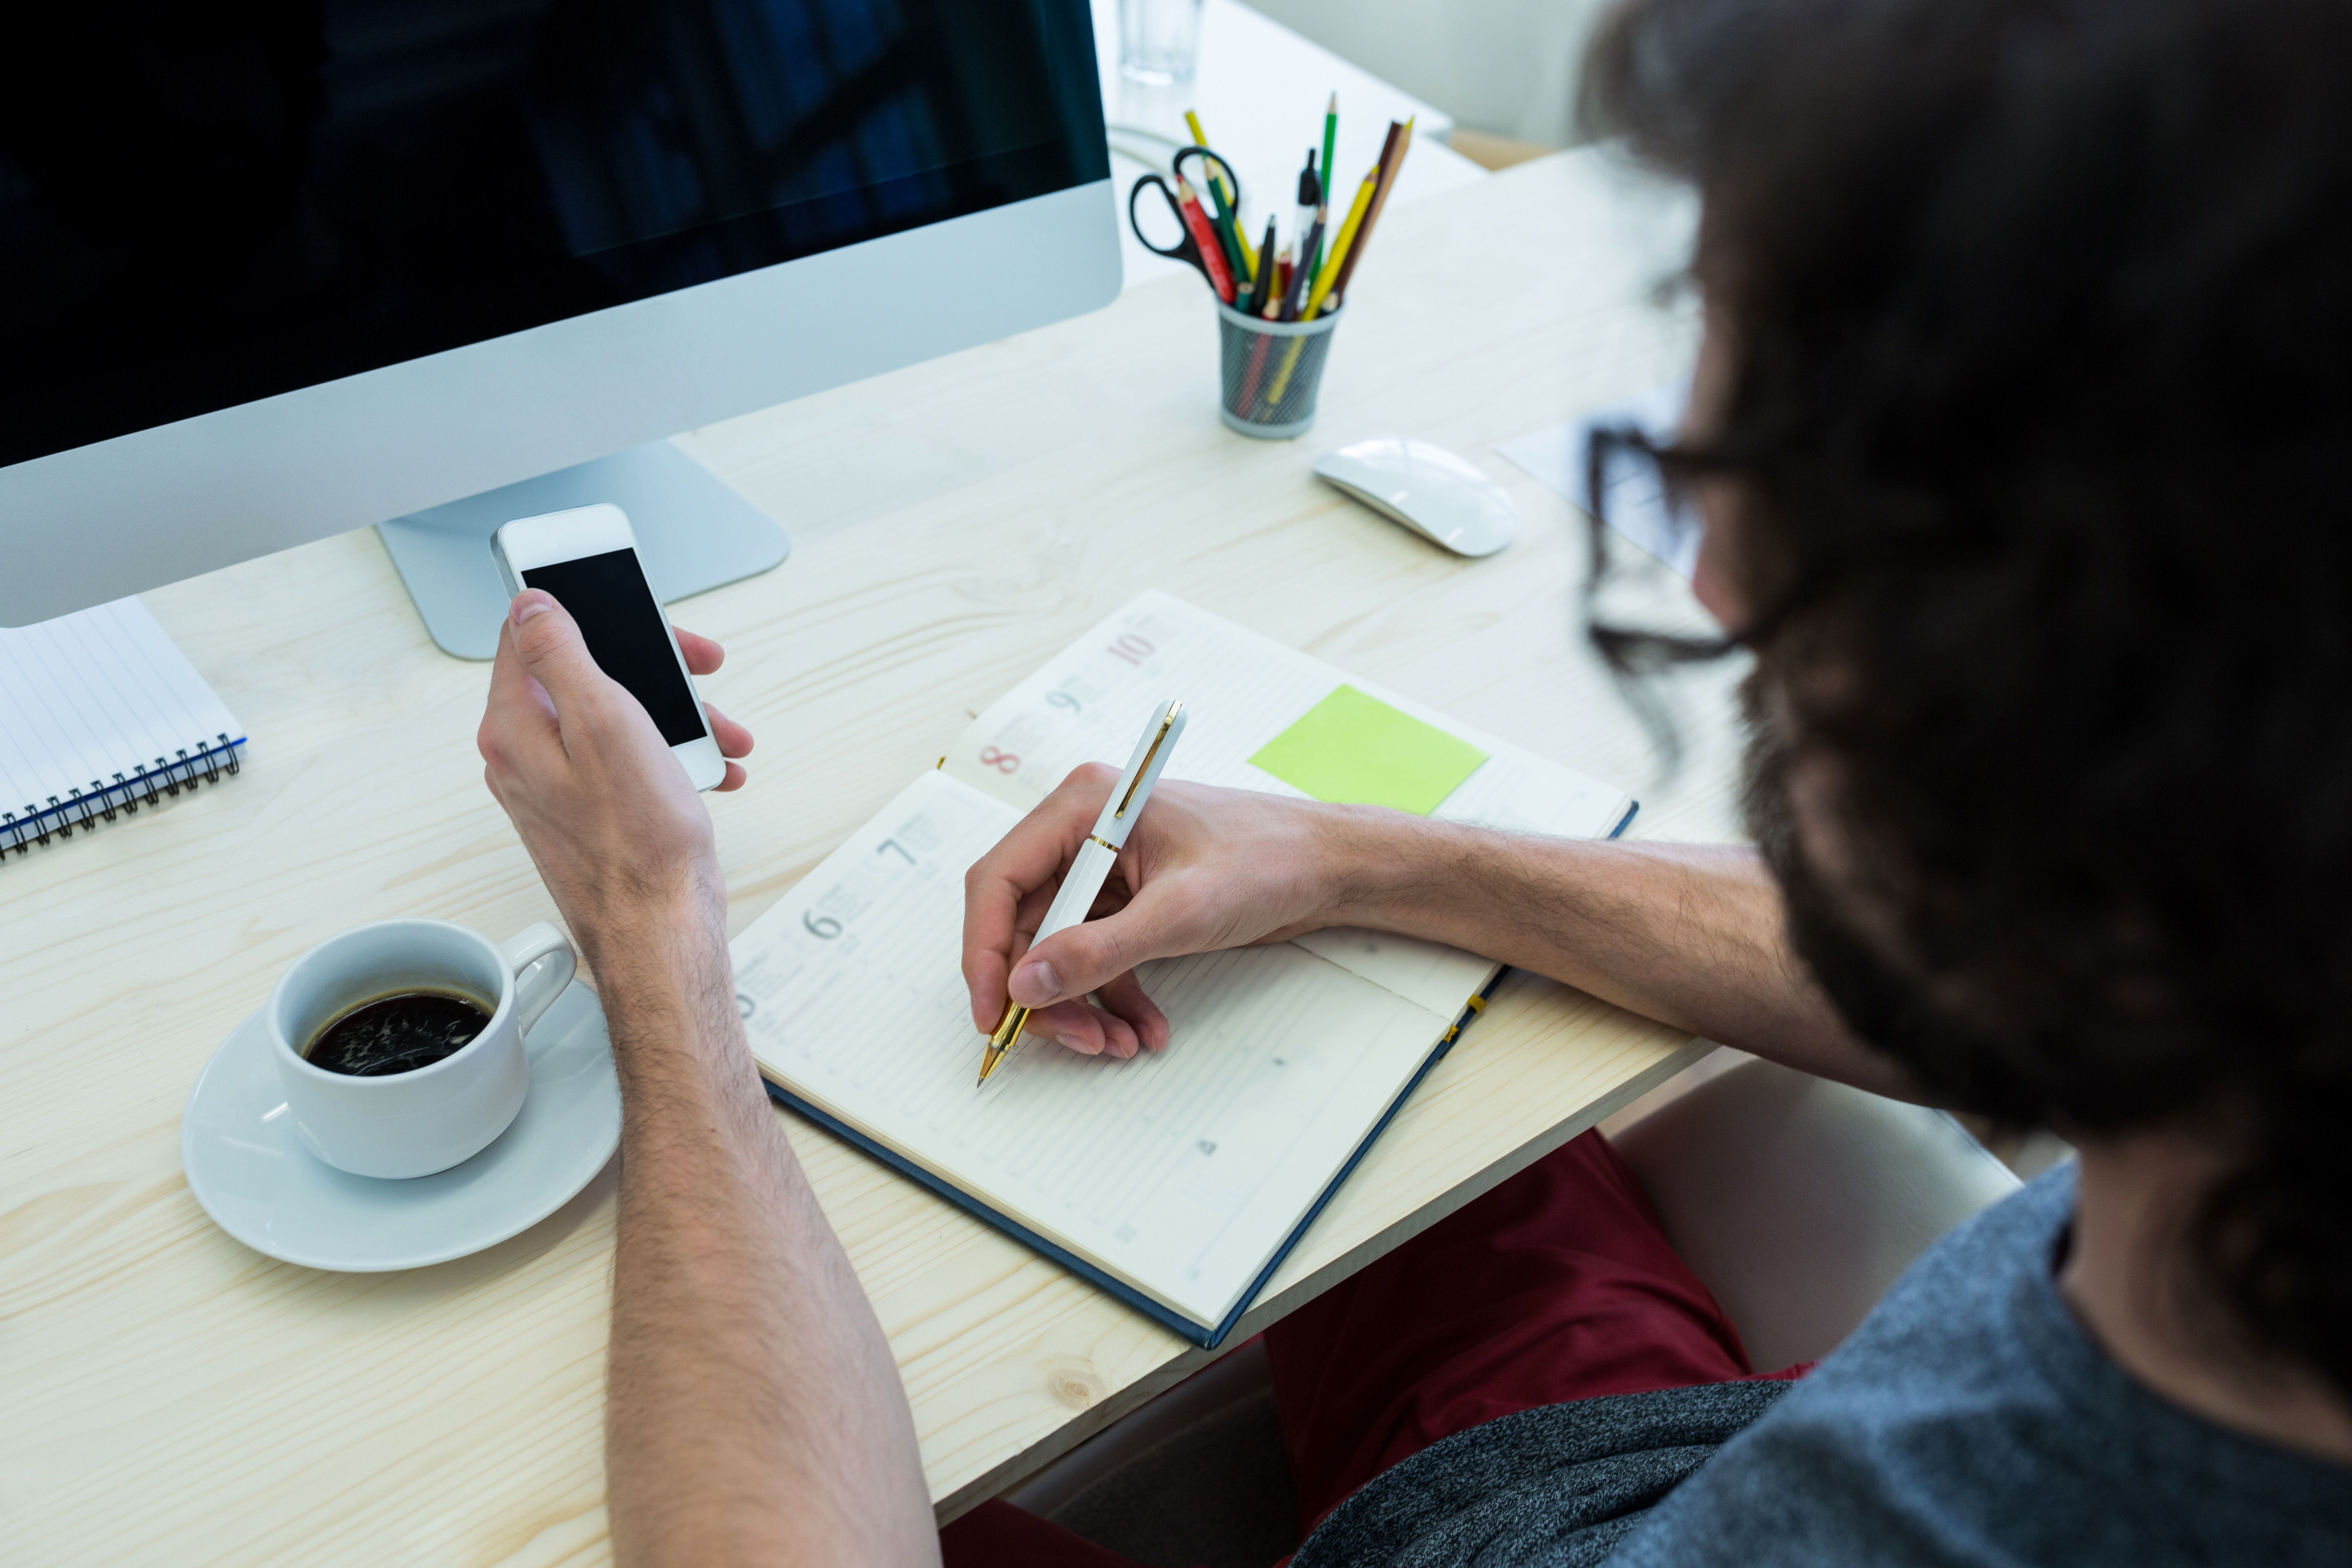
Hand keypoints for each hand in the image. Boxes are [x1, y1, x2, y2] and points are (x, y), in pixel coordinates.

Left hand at [477, 590, 753, 961]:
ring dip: (674, 717)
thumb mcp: (605, 723)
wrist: (661, 932)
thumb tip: (530, 606)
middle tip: (697, 669)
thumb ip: (561, 655)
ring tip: (719, 735)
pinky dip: (673, 757)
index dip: (584, 610)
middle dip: (651, 670)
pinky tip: (709, 770)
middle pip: (583, 675)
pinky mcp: (592, 811)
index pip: (528, 633)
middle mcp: (527, 755)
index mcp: (515, 728)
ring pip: (616, 720)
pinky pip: (631, 762)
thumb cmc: (638, 844)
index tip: (625, 606)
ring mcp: (559, 786)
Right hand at [961, 764, 1364, 1058]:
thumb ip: (1098, 950)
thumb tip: (1027, 983)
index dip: (984, 951)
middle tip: (1077, 1038)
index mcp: (1083, 808)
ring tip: (1119, 1042)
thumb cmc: (1266, 860)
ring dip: (1080, 1005)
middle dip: (1044, 991)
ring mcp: (1105, 871)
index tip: (995, 1012)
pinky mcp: (1129, 903)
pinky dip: (1113, 999)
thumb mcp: (1180, 911)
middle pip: (1023, 925)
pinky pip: (1097, 959)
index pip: (999, 881)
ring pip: (1058, 951)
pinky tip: (1145, 1029)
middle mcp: (1083, 835)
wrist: (1326, 868)